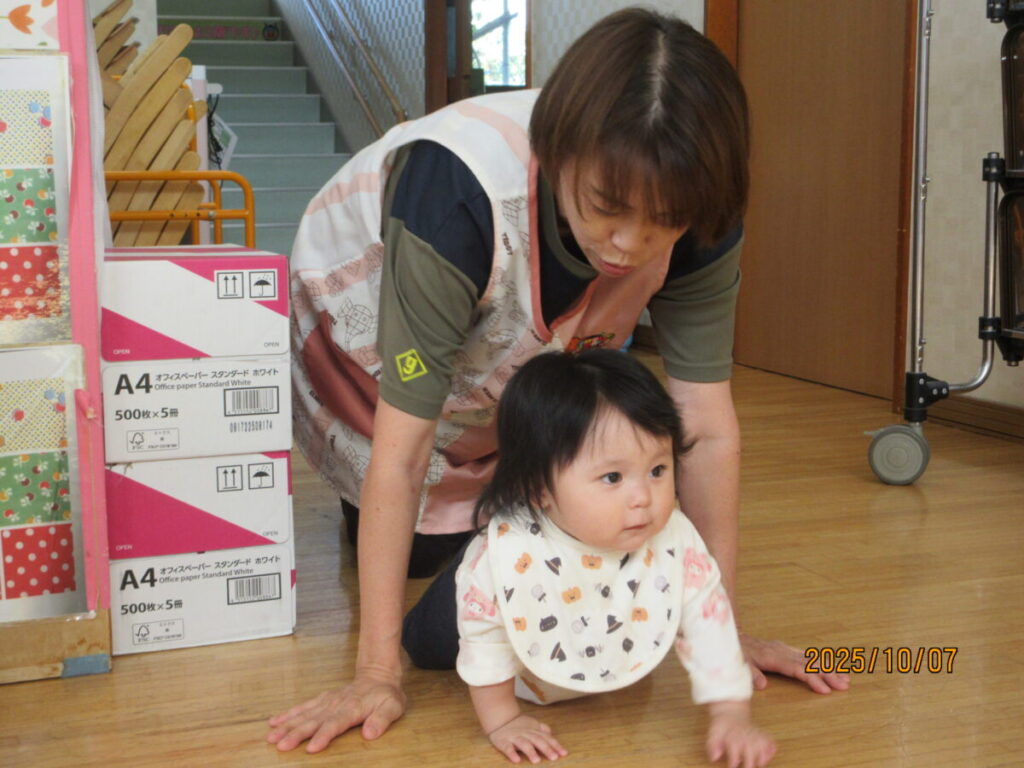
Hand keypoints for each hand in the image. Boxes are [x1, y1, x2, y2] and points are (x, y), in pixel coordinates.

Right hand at [266, 669, 405, 752]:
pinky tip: (274, 721)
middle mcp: (336, 704)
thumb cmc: (386, 695)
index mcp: (353, 708)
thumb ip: (381, 720)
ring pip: (304, 714)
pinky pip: (303, 707)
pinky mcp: (322, 699)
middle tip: (280, 745)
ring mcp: (327, 701)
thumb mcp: (393, 707)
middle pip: (314, 720)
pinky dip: (288, 714)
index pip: (336, 724)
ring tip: (271, 736)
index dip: (323, 736)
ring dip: (287, 725)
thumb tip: (370, 733)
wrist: (378, 675)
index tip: (311, 748)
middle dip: (296, 733)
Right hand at [488, 714, 567, 763]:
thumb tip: (551, 734)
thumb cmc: (518, 725)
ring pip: (523, 744)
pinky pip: (507, 748)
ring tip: (536, 761)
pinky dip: (511, 754)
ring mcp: (514, 737)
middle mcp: (525, 733)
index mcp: (534, 731)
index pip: (546, 738)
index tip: (564, 753)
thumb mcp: (532, 725)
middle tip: (554, 757)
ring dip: (530, 752)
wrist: (499, 717)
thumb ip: (543, 730)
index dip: (555, 745)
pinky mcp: (503, 741)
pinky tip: (517, 760)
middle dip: (546, 749)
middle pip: (537, 740)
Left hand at [706, 701, 775, 767]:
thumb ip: (713, 745)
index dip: (733, 759)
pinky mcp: (762, 735)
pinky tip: (770, 754)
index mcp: (733, 736)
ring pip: (762, 744)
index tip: (732, 765)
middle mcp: (746, 735)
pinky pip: (770, 740)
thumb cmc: (722, 728)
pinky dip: (772, 747)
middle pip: (750, 748)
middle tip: (748, 767)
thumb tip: (714, 757)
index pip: (734, 747)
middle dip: (750, 761)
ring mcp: (755, 734)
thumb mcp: (713, 734)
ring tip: (761, 763)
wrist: (731, 714)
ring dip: (763, 755)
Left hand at [740, 633, 850, 693]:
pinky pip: (807, 656)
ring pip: (811, 659)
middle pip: (809, 663)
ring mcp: (785, 649)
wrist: (733, 637)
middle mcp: (782, 652)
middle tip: (844, 686)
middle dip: (828, 675)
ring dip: (829, 669)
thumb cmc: (737, 653)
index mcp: (773, 657)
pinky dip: (821, 662)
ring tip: (845, 679)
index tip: (824, 690)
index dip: (811, 679)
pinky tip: (832, 668)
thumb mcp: (740, 664)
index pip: (797, 669)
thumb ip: (751, 674)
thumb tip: (762, 685)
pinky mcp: (786, 649)